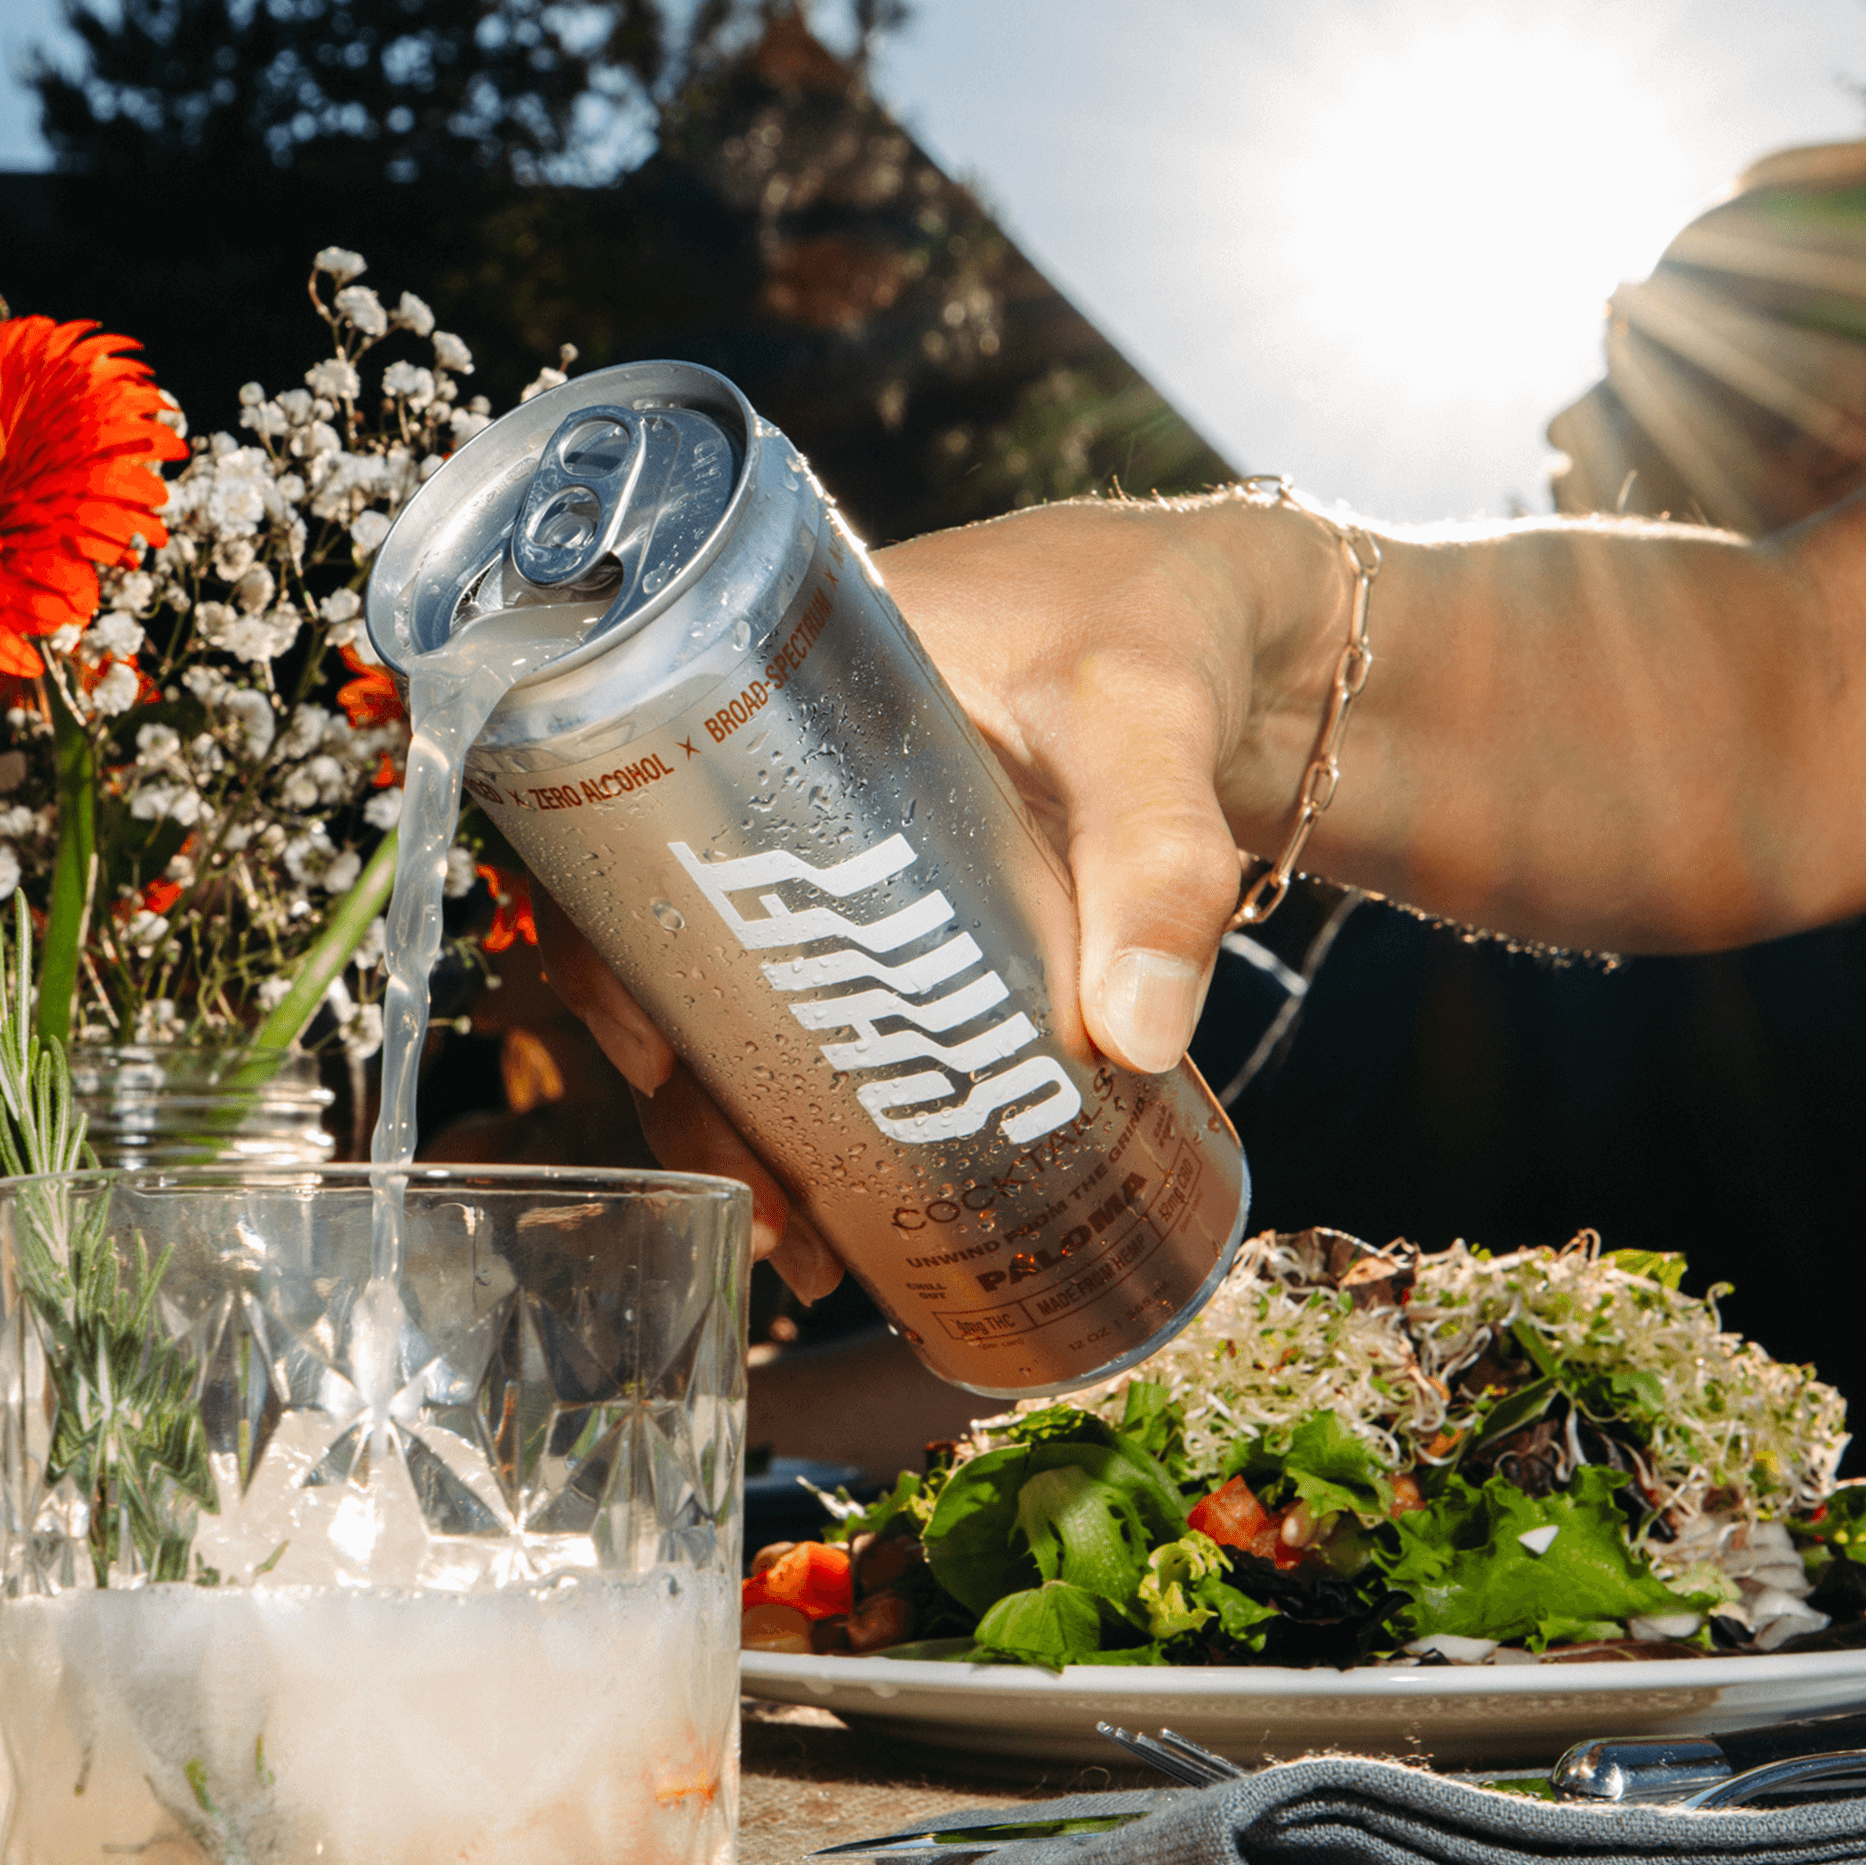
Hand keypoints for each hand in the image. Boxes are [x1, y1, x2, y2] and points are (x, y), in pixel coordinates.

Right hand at [534, 496, 1341, 1297]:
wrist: (1256, 629)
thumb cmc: (1166, 617)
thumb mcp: (1151, 719)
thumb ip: (1159, 859)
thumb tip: (1135, 1039)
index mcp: (778, 684)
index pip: (626, 817)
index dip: (609, 947)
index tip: (655, 1061)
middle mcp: (788, 776)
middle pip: (677, 944)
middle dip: (697, 1092)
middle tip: (762, 1202)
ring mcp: (853, 858)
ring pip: (755, 998)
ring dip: (760, 1123)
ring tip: (809, 1247)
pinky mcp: (923, 920)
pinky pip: (849, 1015)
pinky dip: (844, 1109)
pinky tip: (864, 1210)